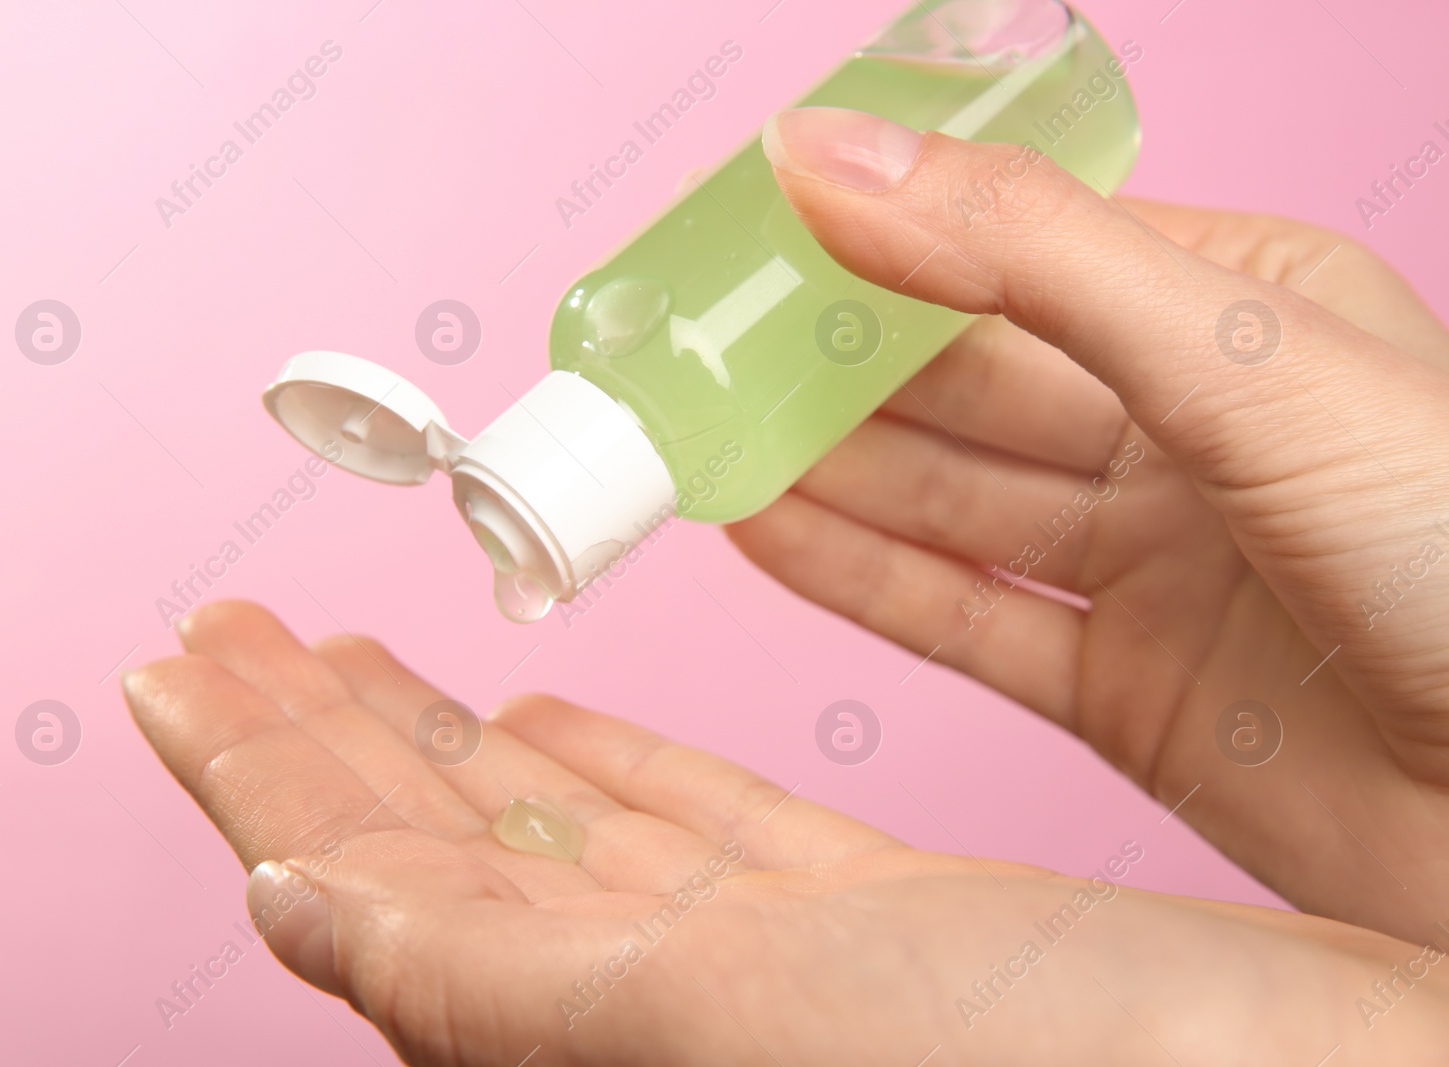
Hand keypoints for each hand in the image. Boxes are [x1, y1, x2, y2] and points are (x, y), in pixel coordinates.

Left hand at [124, 602, 1445, 1064]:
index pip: (367, 885)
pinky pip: (690, 838)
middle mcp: (659, 1009)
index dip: (258, 776)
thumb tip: (288, 915)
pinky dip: (607, 773)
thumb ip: (502, 983)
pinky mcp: (862, 926)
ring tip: (352, 660)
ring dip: (440, 739)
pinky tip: (542, 727)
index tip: (180, 672)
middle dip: (323, 737)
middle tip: (229, 634)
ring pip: (547, 833)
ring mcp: (758, 965)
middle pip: (437, 849)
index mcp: (599, 1032)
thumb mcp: (728, 1014)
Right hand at [733, 107, 1448, 943]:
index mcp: (1240, 310)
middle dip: (826, 370)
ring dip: (821, 476)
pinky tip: (763, 534)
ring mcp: (1153, 565)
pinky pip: (964, 617)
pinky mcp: (1124, 690)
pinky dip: (860, 582)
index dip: (877, 234)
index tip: (747, 231)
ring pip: (948, 505)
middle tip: (690, 353)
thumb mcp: (1242, 359)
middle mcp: (1189, 432)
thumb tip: (830, 156)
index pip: (1017, 249)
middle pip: (962, 385)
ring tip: (694, 442)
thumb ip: (1026, 258)